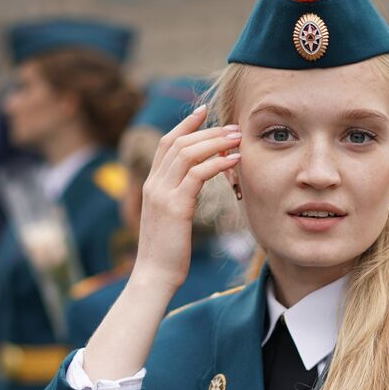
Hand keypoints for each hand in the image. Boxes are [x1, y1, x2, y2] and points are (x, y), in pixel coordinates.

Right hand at [131, 105, 240, 295]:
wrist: (153, 277)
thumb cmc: (166, 253)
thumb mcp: (169, 220)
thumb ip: (176, 199)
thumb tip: (191, 188)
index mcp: (151, 185)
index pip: (166, 144)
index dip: (185, 125)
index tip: (203, 112)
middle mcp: (153, 184)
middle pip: (178, 142)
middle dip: (207, 130)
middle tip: (232, 126)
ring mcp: (161, 194)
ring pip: (187, 153)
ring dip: (215, 142)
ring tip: (237, 139)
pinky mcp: (175, 206)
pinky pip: (197, 175)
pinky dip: (217, 163)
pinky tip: (234, 160)